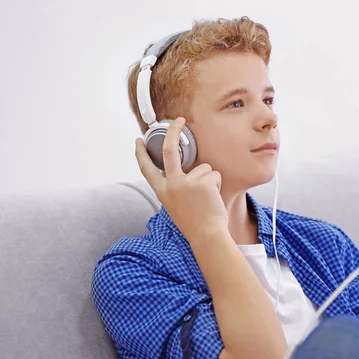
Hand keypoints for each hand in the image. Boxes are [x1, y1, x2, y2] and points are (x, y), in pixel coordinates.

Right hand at [135, 117, 228, 239]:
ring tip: (207, 198)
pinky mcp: (202, 182)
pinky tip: (213, 197)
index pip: (147, 168)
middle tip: (179, 120)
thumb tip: (186, 170)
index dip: (142, 153)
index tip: (139, 141)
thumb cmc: (195, 223)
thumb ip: (176, 187)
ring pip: (203, 167)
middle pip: (170, 150)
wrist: (207, 235)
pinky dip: (217, 184)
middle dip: (174, 131)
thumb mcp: (176, 205)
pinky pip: (214, 174)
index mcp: (162, 191)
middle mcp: (171, 185)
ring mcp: (186, 182)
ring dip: (209, 179)